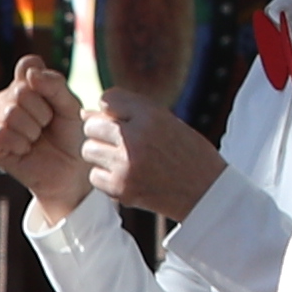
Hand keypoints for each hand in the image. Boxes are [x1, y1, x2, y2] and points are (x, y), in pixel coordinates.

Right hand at [0, 60, 96, 217]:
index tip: (53, 100)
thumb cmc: (70, 137)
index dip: (40, 81)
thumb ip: (55, 86)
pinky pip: (1, 134)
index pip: (27, 65)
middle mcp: (8, 97)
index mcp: (27, 83)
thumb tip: (30, 75)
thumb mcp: (71, 107)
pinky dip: (20, 144)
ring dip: (32, 131)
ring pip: (10, 113)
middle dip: (42, 114)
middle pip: (21, 92)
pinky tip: (25, 149)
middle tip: (47, 126)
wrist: (69, 172)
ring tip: (36, 139)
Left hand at [86, 93, 219, 221]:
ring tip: (125, 160)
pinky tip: (127, 177)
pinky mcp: (121, 189)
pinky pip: (94, 176)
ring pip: (88, 150)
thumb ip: (127, 111)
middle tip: (123, 143)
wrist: (206, 192)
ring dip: (101, 154)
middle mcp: (135, 138)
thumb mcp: (165, 121)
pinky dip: (106, 177)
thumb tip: (84, 113)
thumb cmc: (186, 152)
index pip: (108, 98)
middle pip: (91, 126)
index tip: (127, 122)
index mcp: (150, 116)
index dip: (113, 110)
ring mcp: (126, 166)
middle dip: (102, 132)